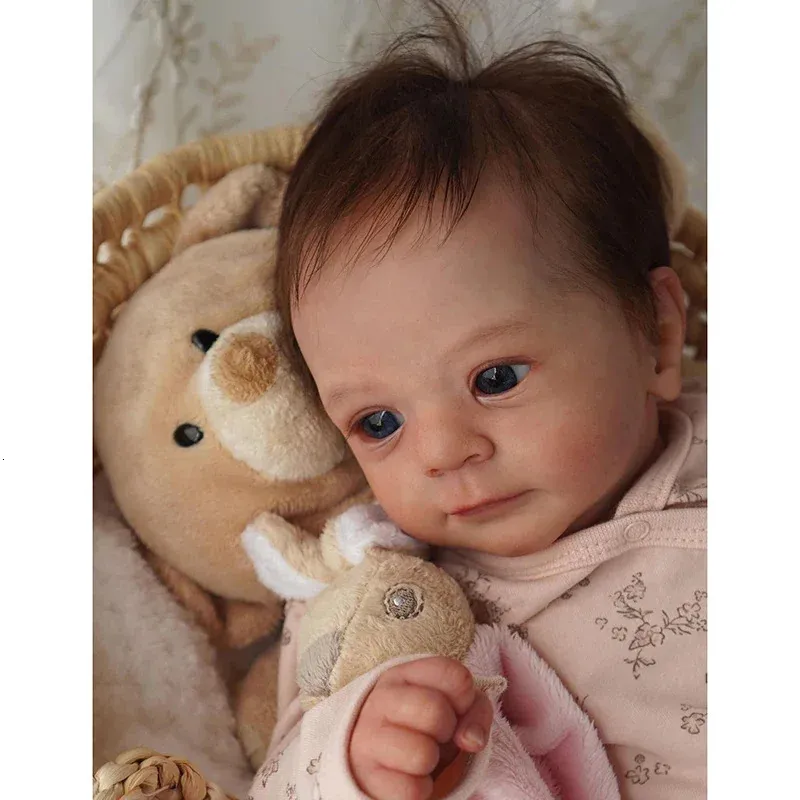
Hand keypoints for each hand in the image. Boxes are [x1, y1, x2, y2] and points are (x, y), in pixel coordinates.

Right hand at [349, 657, 491, 799]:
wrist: (376, 756)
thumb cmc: (423, 725)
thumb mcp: (451, 707)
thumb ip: (475, 711)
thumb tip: (472, 740)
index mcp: (404, 674)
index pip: (452, 674)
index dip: (465, 698)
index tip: (456, 709)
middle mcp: (381, 699)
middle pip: (435, 711)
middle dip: (448, 730)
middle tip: (437, 735)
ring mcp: (368, 736)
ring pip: (423, 754)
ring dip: (432, 761)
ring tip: (421, 755)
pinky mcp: (366, 775)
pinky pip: (412, 790)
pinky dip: (420, 789)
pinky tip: (409, 775)